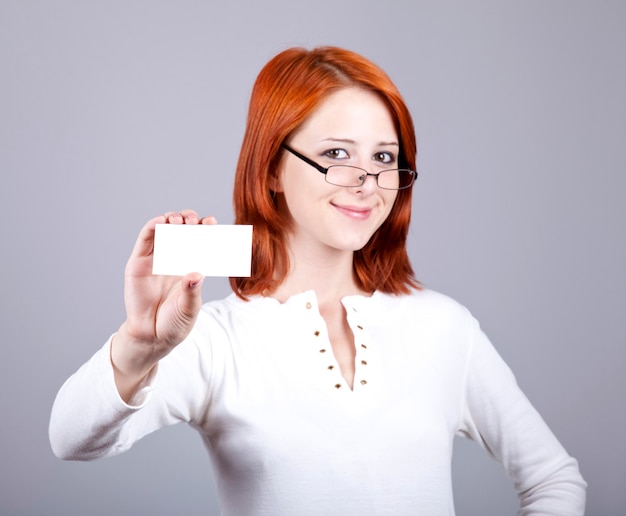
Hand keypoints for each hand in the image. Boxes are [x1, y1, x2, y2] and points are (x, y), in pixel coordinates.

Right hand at [112, 210, 215, 399]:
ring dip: (172, 219)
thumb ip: (192, 290)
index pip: (200, 242)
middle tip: (195, 221)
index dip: (205, 230)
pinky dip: (153, 226)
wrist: (151, 336)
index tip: (212, 222)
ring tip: (179, 219)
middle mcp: (174, 259)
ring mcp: (156, 259)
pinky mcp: (138, 263)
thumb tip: (196, 274)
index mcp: (191, 266)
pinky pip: (145, 239)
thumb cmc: (175, 322)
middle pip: (183, 231)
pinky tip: (161, 221)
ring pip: (164, 231)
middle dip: (190, 221)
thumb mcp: (189, 307)